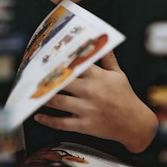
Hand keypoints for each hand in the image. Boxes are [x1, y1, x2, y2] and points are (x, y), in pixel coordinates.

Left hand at [34, 52, 158, 153]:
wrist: (135, 124)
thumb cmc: (125, 97)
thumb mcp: (119, 75)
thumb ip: (108, 58)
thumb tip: (104, 40)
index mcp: (98, 77)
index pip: (76, 64)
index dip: (61, 59)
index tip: (48, 55)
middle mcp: (90, 91)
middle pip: (62, 82)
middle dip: (47, 78)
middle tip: (32, 74)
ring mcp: (86, 109)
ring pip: (58, 102)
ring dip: (43, 98)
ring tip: (31, 94)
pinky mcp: (84, 125)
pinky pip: (62, 123)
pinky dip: (48, 120)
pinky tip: (38, 116)